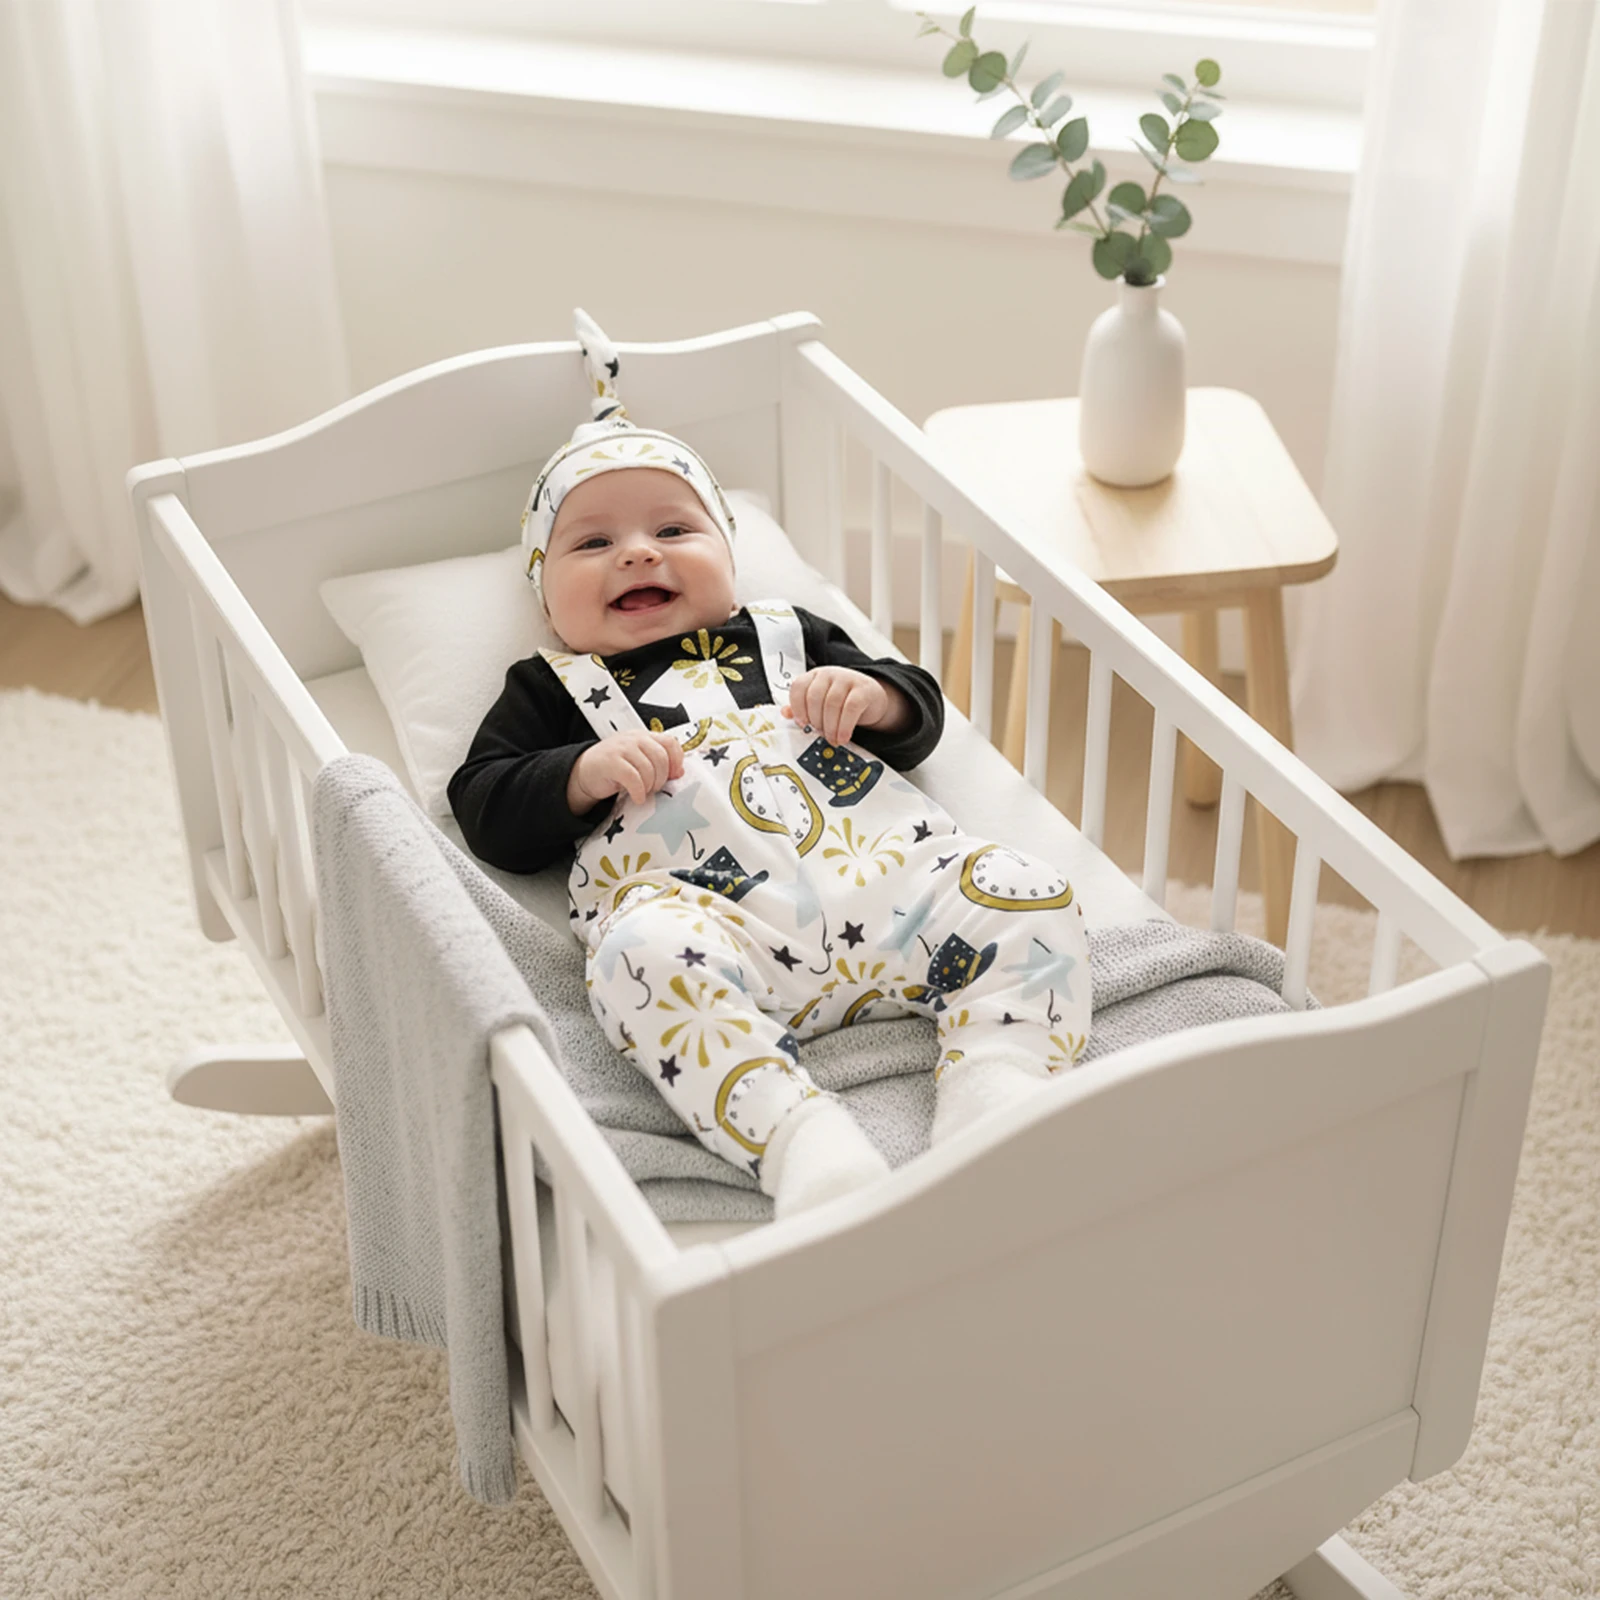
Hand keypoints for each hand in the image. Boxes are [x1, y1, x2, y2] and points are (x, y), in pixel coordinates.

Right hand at [569, 730, 683, 809]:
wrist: (584, 773)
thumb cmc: (615, 769)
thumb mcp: (639, 762)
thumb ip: (659, 763)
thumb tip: (680, 772)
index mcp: (644, 737)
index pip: (670, 743)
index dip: (676, 761)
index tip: (674, 776)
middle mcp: (634, 739)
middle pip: (661, 757)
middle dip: (662, 778)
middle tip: (654, 788)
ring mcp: (621, 748)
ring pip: (648, 769)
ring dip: (649, 786)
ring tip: (643, 792)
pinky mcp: (611, 762)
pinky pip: (634, 778)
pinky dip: (638, 791)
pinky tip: (636, 797)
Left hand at [781, 667, 899, 744]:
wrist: (872, 698)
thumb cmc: (842, 701)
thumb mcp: (821, 702)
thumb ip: (803, 707)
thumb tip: (785, 713)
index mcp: (815, 676)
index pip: (798, 687)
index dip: (797, 707)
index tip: (802, 723)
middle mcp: (829, 674)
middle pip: (814, 697)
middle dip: (815, 721)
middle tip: (820, 735)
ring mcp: (847, 679)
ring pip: (832, 703)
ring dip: (830, 727)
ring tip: (833, 740)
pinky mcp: (864, 689)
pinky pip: (851, 708)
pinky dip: (845, 726)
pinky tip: (843, 737)